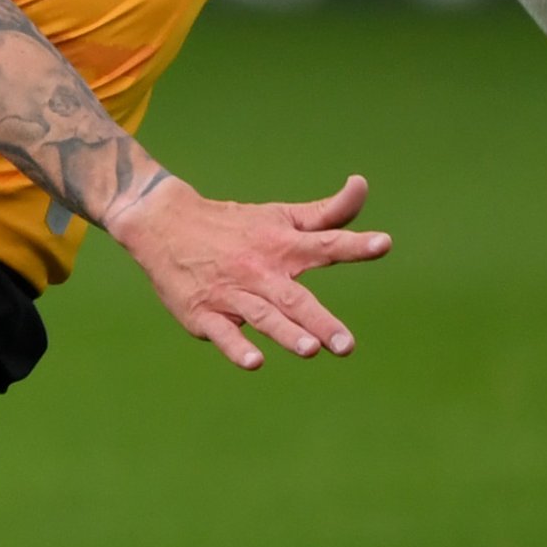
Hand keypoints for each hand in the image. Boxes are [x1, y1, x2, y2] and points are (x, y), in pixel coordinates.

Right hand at [104, 171, 388, 371]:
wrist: (162, 223)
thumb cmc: (234, 225)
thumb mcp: (280, 215)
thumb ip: (327, 212)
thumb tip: (362, 185)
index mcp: (282, 245)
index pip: (325, 244)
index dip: (355, 245)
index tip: (383, 243)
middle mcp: (259, 270)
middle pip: (294, 298)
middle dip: (320, 321)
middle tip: (345, 345)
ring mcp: (230, 293)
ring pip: (262, 316)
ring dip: (286, 333)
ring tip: (310, 349)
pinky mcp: (203, 313)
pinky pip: (222, 333)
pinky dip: (236, 347)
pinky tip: (254, 361)